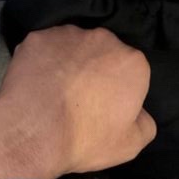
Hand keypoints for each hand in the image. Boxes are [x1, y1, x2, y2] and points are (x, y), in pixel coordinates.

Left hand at [0, 25, 155, 175]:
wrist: (34, 130)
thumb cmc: (86, 137)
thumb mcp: (130, 144)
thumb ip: (144, 122)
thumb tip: (138, 111)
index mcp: (131, 61)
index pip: (131, 71)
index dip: (119, 89)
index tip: (106, 105)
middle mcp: (102, 38)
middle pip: (103, 52)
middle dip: (96, 69)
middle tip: (81, 96)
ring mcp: (67, 34)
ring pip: (73, 46)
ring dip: (70, 61)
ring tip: (56, 89)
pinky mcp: (37, 37)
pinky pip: (45, 48)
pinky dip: (43, 60)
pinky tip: (37, 81)